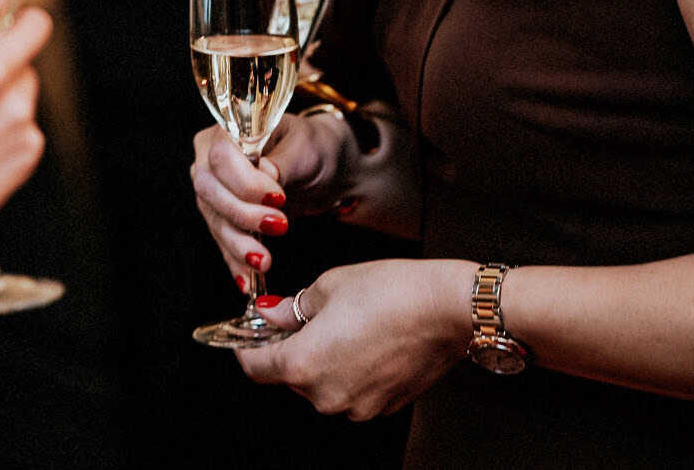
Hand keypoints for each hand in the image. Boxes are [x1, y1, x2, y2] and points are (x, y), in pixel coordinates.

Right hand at [191, 110, 347, 281]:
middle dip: (242, 214)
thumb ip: (285, 159)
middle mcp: (210, 159)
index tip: (278, 197)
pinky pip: (222, 242)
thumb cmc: (312, 147)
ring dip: (237, 244)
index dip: (245, 181)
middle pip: (210, 190)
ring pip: (214, 220)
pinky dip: (235, 262)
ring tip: (263, 262)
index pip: (221, 156)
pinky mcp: (223, 218)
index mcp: (228, 131)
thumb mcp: (307, 146)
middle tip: (279, 226)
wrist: (321, 168)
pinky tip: (246, 281)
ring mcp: (213, 190)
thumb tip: (266, 173)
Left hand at [236, 258, 475, 419]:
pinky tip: (366, 340)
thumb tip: (272, 316)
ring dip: (323, 360)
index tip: (248, 335)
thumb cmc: (390, 292)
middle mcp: (327, 395)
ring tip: (344, 325)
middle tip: (304, 318)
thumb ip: (292, 309)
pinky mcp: (385, 405)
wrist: (446, 308)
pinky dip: (351, 370)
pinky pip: (353, 390)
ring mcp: (358, 405)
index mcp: (303, 366)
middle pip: (290, 377)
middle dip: (291, 349)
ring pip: (323, 384)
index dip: (246, 349)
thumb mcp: (328, 287)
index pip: (256, 368)